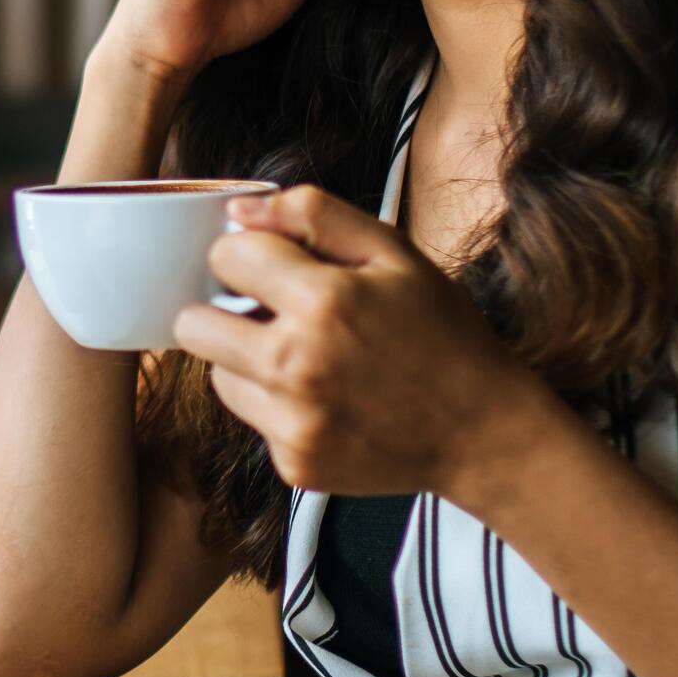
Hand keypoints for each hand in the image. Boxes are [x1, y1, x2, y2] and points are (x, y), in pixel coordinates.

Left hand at [168, 183, 546, 497]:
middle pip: (193, 324)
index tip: (277, 266)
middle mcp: (296, 365)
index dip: (250, 254)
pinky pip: (253, 419)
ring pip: (216, 374)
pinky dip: (278, 406)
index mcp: (323, 301)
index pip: (226, 256)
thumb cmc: (443, 334)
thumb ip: (314, 215)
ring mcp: (293, 422)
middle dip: (224, 309)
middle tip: (273, 313)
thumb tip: (240, 212)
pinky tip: (327, 398)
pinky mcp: (294, 464)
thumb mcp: (395, 253)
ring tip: (307, 357)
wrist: (484, 432)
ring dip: (246, 360)